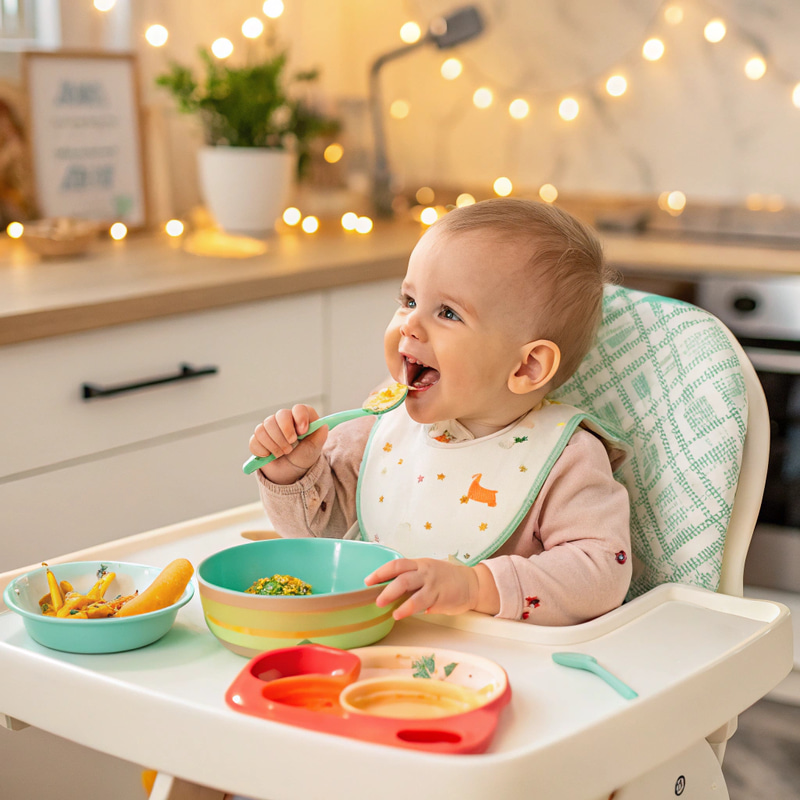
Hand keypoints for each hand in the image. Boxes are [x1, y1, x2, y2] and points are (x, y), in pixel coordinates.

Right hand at [249, 404, 327, 484]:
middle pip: (279, 416)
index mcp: (301, 417)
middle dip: (284, 435)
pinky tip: (270, 455)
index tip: (303, 432)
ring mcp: (270, 427)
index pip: (299, 409)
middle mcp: (285, 418)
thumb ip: (320, 436)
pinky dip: (263, 451)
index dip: (300, 418)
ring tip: (282, 454)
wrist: (291, 472)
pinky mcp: (258, 438)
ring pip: (264, 428)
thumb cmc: (304, 456)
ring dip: (274, 445)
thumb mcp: (315, 448)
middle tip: (290, 448)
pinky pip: (254, 440)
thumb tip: (323, 426)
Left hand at [364, 558, 482, 619]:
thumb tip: (388, 591)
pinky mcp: (440, 596)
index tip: (367, 581)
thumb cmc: (445, 579)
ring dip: (397, 600)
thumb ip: (410, 579)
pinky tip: (402, 614)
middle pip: (401, 576)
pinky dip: (410, 609)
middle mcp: (424, 571)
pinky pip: (422, 603)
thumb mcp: (427, 572)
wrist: (472, 584)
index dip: (380, 572)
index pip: (396, 564)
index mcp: (419, 564)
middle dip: (386, 587)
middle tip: (376, 600)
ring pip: (411, 590)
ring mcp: (432, 583)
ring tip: (388, 610)